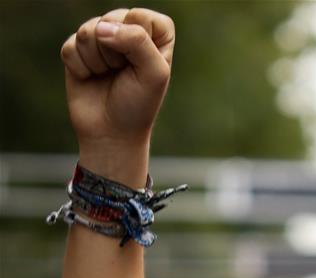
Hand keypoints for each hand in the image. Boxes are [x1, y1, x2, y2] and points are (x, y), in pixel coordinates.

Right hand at [61, 8, 173, 180]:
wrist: (111, 134)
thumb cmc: (138, 105)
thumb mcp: (154, 73)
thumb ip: (137, 40)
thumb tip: (101, 28)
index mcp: (155, 33)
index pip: (141, 16)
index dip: (138, 43)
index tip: (141, 67)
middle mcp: (128, 29)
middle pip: (112, 19)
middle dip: (116, 53)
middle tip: (123, 75)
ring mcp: (101, 38)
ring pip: (89, 30)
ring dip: (98, 61)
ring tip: (107, 76)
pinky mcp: (77, 49)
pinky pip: (71, 46)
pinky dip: (81, 67)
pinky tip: (90, 79)